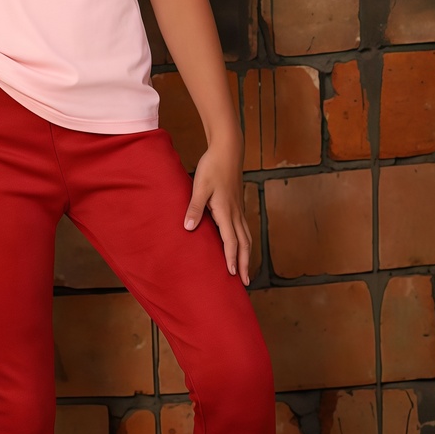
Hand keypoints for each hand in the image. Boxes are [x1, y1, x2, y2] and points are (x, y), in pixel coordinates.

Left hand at [183, 139, 251, 285]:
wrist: (227, 150)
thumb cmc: (212, 168)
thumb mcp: (198, 187)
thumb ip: (194, 208)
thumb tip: (188, 228)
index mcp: (225, 211)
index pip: (231, 241)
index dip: (231, 259)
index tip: (233, 276)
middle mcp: (235, 213)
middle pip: (244, 244)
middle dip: (245, 264)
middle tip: (246, 282)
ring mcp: (239, 209)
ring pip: (247, 237)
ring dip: (247, 254)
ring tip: (245, 269)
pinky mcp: (238, 204)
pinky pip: (244, 228)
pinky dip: (245, 242)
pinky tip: (241, 245)